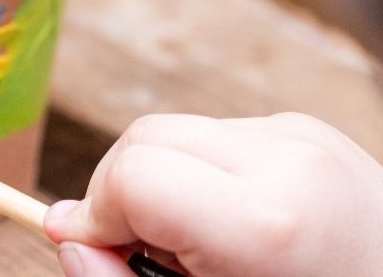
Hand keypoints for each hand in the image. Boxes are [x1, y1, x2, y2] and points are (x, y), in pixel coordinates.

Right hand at [44, 113, 382, 276]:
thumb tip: (68, 235)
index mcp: (269, 219)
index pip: (131, 175)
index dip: (98, 215)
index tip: (97, 249)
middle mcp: (290, 157)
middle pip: (146, 138)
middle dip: (124, 192)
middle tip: (145, 252)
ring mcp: (306, 136)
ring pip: (178, 131)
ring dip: (165, 181)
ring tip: (202, 243)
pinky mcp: (313, 130)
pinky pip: (220, 135)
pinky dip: (203, 172)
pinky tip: (234, 222)